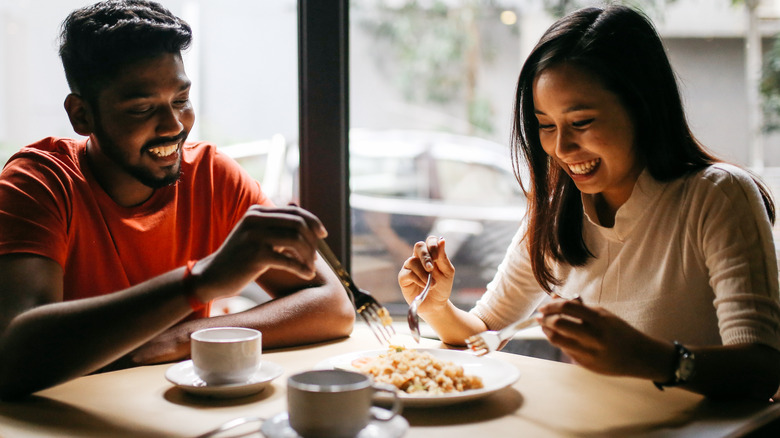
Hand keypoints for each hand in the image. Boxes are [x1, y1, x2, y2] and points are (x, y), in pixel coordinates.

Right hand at [194, 205, 326, 301]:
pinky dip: (301, 268)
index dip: (313, 221)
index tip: (323, 234)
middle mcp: (255, 220)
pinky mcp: (255, 255)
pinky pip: (288, 260)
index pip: (294, 211)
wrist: (213, 276)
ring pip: (296, 240)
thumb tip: (300, 209)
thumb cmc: (239, 257)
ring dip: (308, 256)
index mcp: (256, 212)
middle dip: (312, 240)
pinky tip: (306, 275)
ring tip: (310, 268)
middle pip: (298, 223)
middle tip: (316, 257)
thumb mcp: (256, 235)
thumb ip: (276, 223)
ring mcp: (254, 236)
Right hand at [398, 236, 454, 313]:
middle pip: (418, 246)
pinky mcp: (403, 278)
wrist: (437, 305)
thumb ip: (443, 257)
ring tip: (432, 284)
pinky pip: (408, 273)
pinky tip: (425, 286)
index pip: (430, 240)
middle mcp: (419, 258)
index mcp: (431, 254)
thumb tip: (442, 240)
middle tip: (431, 268)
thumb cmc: (442, 287)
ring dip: (424, 273)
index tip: (437, 257)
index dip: (433, 245)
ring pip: (412, 261)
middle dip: (425, 256)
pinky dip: (418, 279)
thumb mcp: (447, 272)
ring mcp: (410, 267)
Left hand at [537, 299, 666, 377]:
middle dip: (544, 319)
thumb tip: (555, 297)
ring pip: (557, 340)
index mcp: (599, 319)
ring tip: (544, 326)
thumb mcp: (603, 315)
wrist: (638, 356)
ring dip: (546, 331)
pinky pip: (565, 350)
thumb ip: (579, 307)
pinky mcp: (586, 364)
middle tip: (540, 316)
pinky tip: (557, 337)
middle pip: (558, 324)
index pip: (568, 307)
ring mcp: (589, 352)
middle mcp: (594, 336)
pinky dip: (558, 341)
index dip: (551, 305)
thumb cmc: (619, 331)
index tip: (544, 306)